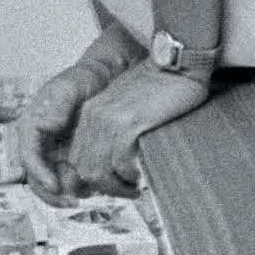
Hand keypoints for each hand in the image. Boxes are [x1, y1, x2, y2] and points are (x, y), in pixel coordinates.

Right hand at [20, 62, 107, 197]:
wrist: (106, 78)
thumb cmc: (84, 79)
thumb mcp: (68, 88)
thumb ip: (57, 106)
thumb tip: (47, 125)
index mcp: (32, 128)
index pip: (29, 158)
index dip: (40, 175)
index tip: (56, 186)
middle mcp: (40, 145)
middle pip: (38, 179)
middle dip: (53, 194)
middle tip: (73, 201)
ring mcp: (56, 154)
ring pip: (54, 185)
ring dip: (67, 195)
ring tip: (88, 194)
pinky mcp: (73, 159)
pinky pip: (72, 180)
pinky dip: (82, 187)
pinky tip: (97, 186)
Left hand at [67, 63, 209, 186]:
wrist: (177, 63)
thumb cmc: (160, 86)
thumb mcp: (126, 105)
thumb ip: (115, 128)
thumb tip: (117, 161)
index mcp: (90, 113)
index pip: (77, 157)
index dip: (94, 178)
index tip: (113, 185)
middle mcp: (93, 116)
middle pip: (84, 168)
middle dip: (105, 187)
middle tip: (127, 191)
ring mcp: (109, 120)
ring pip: (99, 171)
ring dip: (117, 187)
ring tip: (135, 188)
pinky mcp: (128, 122)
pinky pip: (120, 162)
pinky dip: (130, 175)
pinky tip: (142, 174)